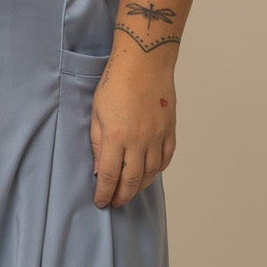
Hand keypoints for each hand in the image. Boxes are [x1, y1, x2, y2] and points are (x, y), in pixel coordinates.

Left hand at [88, 59, 175, 208]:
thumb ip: (98, 144)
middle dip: (122, 197)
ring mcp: (157, 136)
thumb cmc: (115, 83)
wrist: (145, 62)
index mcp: (116, 136)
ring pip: (151, 173)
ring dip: (140, 186)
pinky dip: (158, 170)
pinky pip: (166, 158)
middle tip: (115, 203)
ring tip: (130, 191)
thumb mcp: (96, 113)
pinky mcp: (170, 130)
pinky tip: (149, 174)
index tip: (101, 202)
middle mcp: (139, 140)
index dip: (105, 194)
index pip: (110, 176)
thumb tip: (100, 171)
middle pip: (132, 180)